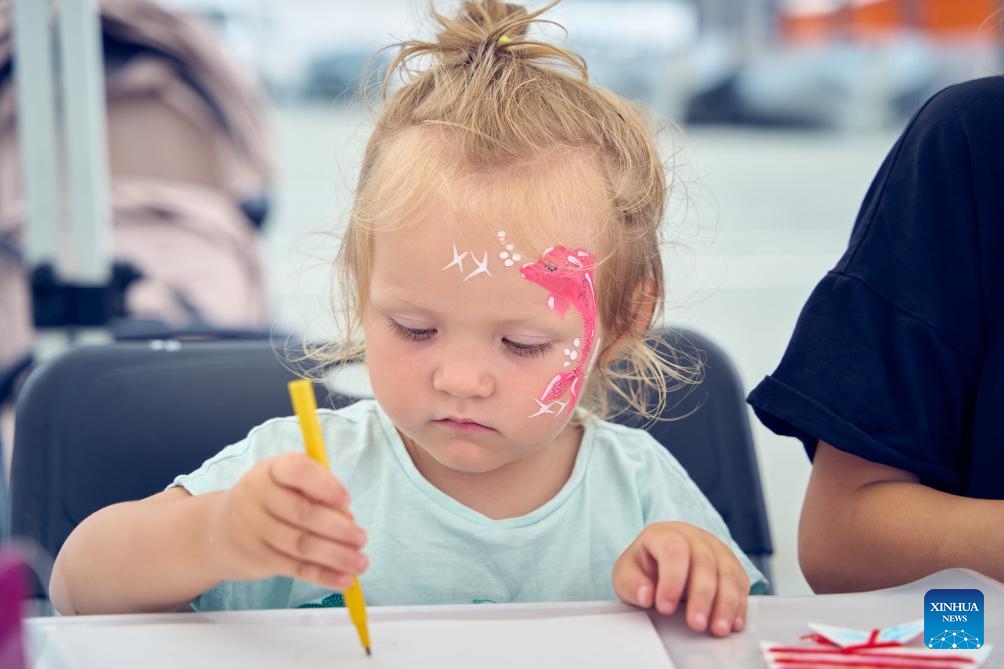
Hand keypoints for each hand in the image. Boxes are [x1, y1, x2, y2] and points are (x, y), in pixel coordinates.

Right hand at [206, 452, 367, 589]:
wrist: (221, 530)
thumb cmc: (270, 499)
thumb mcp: (287, 483)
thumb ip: (317, 494)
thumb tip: (348, 520)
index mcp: (271, 470)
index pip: (297, 470)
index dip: (325, 486)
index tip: (347, 501)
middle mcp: (257, 496)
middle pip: (302, 513)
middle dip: (338, 528)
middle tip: (362, 538)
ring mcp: (253, 529)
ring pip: (301, 545)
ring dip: (336, 556)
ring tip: (361, 563)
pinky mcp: (256, 558)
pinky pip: (295, 569)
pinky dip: (323, 576)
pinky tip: (344, 580)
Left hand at [612, 521, 748, 636]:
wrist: (663, 557)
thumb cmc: (645, 565)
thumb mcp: (626, 573)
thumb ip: (631, 584)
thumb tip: (646, 595)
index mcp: (664, 534)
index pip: (673, 550)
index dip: (672, 579)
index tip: (665, 607)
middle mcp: (694, 538)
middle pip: (704, 562)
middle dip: (702, 596)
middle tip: (696, 624)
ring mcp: (716, 550)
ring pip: (727, 572)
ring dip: (726, 603)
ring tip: (719, 628)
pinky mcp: (731, 566)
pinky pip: (740, 583)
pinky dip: (739, 604)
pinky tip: (733, 622)